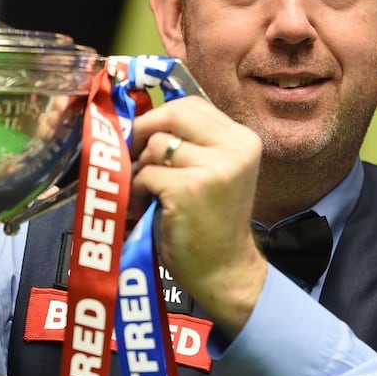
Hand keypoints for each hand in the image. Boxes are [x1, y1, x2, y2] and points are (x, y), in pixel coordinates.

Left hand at [128, 96, 265, 336]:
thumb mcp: (214, 171)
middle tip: (133, 155)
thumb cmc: (210, 221)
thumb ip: (191, 142)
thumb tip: (141, 116)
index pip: (191, 105)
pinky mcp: (188, 189)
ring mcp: (213, 169)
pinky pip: (146, 174)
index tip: (146, 134)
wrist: (223, 270)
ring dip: (141, 169)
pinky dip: (138, 191)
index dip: (161, 116)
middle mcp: (234, 148)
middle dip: (144, 132)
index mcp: (242, 139)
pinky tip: (147, 207)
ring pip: (156, 146)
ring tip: (149, 193)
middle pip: (172, 115)